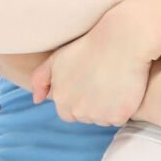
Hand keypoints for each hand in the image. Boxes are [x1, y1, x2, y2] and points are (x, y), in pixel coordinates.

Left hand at [30, 11, 155, 126]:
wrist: (121, 41)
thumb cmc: (89, 46)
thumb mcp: (57, 59)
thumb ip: (40, 79)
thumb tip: (36, 100)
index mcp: (61, 99)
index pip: (68, 112)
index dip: (80, 98)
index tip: (89, 83)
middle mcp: (77, 111)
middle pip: (85, 116)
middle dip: (93, 104)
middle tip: (103, 81)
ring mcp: (97, 115)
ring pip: (102, 119)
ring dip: (108, 107)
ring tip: (114, 83)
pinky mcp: (117, 116)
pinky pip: (119, 119)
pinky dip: (122, 108)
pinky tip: (124, 89)